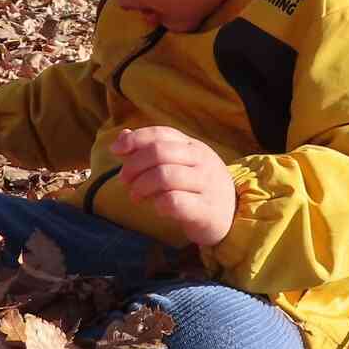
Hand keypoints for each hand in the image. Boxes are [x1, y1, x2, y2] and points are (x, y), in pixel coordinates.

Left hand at [112, 126, 237, 245]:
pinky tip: (158, 208)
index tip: (116, 151)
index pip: (161, 134)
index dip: (135, 139)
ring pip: (165, 176)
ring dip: (142, 186)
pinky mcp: (206, 210)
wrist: (233, 214)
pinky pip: (176, 202)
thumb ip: (152, 149)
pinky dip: (159, 204)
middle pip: (159, 152)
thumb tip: (122, 136)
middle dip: (134, 166)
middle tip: (126, 181)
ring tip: (136, 197)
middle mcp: (201, 160)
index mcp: (192, 146)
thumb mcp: (180, 163)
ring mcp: (206, 184)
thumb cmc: (198, 186)